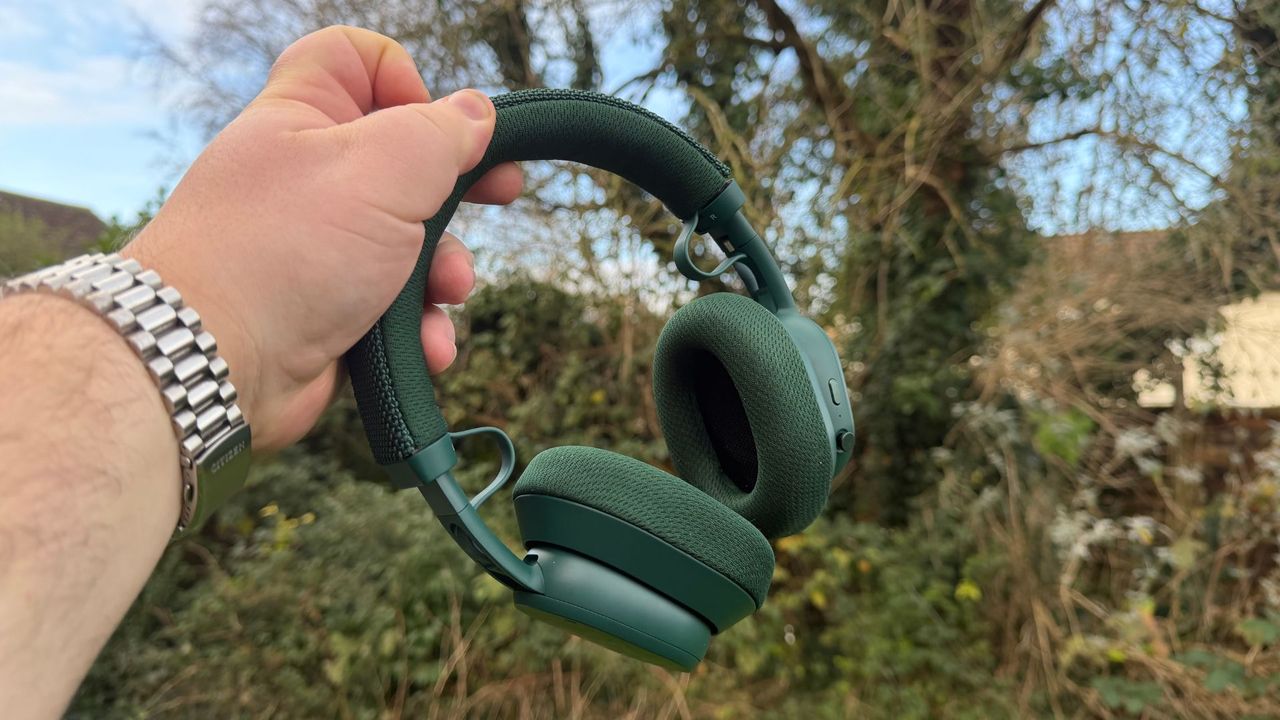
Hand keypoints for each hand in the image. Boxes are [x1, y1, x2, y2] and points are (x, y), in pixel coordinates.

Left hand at [125, 25, 520, 449]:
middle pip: (403, 160)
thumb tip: (477, 115)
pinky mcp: (330, 311)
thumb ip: (441, 134)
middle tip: (502, 193)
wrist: (212, 364)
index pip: (350, 59)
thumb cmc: (285, 251)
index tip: (433, 122)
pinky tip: (429, 345)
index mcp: (305, 119)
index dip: (402, 78)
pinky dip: (419, 326)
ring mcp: (318, 247)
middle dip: (456, 186)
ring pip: (409, 243)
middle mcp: (309, 177)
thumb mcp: (384, 169)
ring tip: (447, 293)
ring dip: (444, 272)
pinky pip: (395, 308)